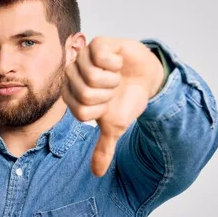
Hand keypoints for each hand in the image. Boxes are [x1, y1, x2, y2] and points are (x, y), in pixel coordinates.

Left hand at [62, 37, 164, 176]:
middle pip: (84, 94)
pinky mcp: (98, 43)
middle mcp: (73, 75)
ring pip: (92, 77)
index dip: (100, 110)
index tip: (107, 104)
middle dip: (107, 96)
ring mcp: (84, 58)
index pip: (80, 111)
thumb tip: (97, 173)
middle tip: (113, 89)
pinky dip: (115, 63)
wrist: (146, 80)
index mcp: (71, 95)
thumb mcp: (115, 127)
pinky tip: (118, 62)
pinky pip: (100, 56)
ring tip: (116, 76)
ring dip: (113, 80)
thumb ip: (103, 148)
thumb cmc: (126, 100)